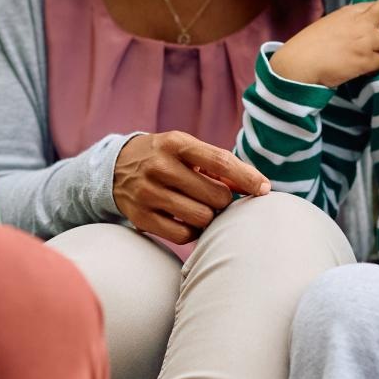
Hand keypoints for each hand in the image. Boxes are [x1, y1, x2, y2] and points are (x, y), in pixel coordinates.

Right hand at [113, 131, 271, 243]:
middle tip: (215, 197)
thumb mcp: (186, 149)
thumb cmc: (165, 158)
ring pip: (202, 218)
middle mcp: (160, 167)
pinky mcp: (141, 218)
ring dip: (209, 216)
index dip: (247, 177)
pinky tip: (186, 219)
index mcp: (176, 143)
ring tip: (200, 207)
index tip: (264, 189)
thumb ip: (218, 165)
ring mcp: (148, 193)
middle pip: (216, 196)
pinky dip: (192, 231)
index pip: (221, 162)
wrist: (114, 168)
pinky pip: (183, 235)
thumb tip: (256, 187)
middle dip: (224, 200)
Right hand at [270, 0, 378, 87]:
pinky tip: (367, 68)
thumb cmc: (308, 46)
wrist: (298, 64)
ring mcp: (365, 41)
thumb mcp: (329, 24)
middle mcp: (360, 22)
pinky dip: (378, 66)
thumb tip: (366, 27)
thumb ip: (349, 22)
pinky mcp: (365, 61)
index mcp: (349, 12)